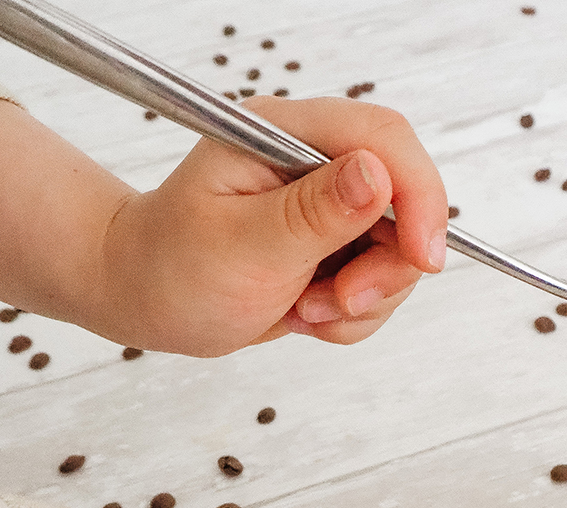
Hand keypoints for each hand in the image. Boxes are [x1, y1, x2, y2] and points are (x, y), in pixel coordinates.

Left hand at [99, 95, 447, 354]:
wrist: (146, 298)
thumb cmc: (170, 267)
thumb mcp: (241, 245)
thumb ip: (314, 212)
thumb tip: (377, 175)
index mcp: (284, 134)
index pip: (383, 138)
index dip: (419, 196)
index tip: (421, 258)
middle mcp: (315, 161)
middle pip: (406, 199)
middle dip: (387, 266)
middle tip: (340, 302)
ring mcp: (330, 204)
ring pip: (398, 251)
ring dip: (364, 298)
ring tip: (304, 309)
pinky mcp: (337, 243)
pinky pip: (381, 283)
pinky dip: (353, 314)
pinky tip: (303, 312)